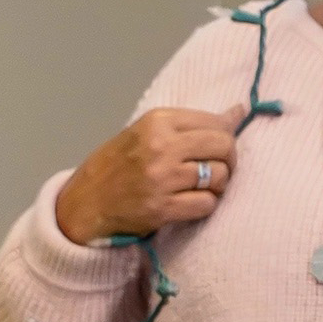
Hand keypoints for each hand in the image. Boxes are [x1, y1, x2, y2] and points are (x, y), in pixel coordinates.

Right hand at [53, 106, 254, 245]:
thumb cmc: (115, 167)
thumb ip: (189, 125)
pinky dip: (205, 205)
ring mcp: (161, 179)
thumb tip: (239, 112)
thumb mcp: (146, 134)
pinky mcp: (162, 208)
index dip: (225, 136)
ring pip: (219, 176)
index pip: (215, 122)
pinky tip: (192, 203)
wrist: (83, 204)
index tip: (216, 148)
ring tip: (203, 187)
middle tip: (218, 169)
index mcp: (157, 121)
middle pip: (223, 146)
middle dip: (229, 159)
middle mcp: (160, 146)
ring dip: (218, 185)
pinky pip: (206, 204)